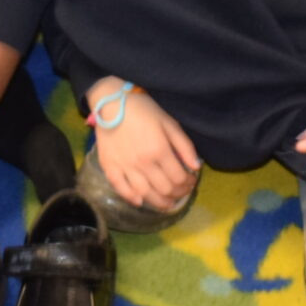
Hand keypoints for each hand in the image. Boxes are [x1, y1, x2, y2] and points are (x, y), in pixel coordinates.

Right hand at [89, 77, 198, 208]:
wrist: (112, 102)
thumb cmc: (144, 110)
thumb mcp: (169, 123)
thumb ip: (184, 146)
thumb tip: (196, 167)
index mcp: (159, 151)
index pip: (179, 178)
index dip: (188, 183)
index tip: (191, 181)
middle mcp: (143, 163)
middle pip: (165, 189)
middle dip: (178, 194)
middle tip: (182, 192)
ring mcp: (125, 167)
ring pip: (145, 194)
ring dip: (160, 203)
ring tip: (167, 203)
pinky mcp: (109, 167)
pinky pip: (121, 189)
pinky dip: (132, 198)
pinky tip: (140, 201)